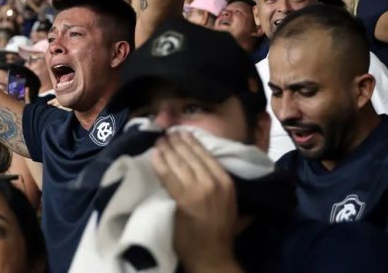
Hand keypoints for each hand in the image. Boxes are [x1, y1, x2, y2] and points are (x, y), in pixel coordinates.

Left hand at [152, 133, 238, 270]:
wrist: (212, 255)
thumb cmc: (223, 234)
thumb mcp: (234, 207)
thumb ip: (228, 190)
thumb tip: (228, 177)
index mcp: (226, 182)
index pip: (206, 155)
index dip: (192, 142)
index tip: (183, 133)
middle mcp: (213, 182)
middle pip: (190, 156)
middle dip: (176, 142)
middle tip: (166, 134)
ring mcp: (196, 190)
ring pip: (178, 163)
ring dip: (167, 149)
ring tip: (158, 141)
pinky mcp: (182, 199)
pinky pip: (168, 176)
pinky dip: (159, 164)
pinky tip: (153, 155)